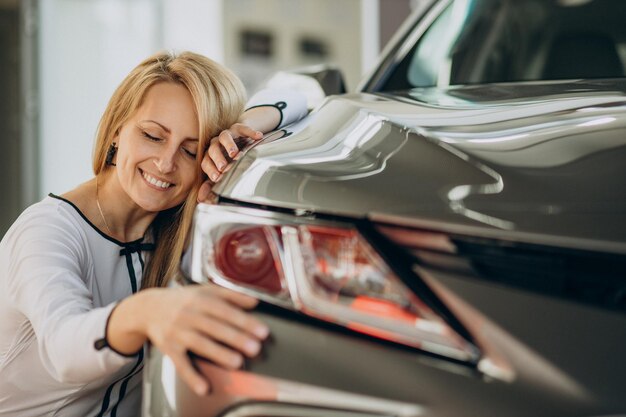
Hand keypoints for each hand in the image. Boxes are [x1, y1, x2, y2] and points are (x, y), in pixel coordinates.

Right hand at [107, 285, 268, 395]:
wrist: (148, 308)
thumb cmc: (183, 300)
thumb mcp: (205, 291)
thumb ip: (230, 295)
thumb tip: (255, 301)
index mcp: (201, 300)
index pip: (226, 311)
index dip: (244, 321)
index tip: (262, 331)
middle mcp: (188, 315)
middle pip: (215, 327)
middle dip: (236, 338)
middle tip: (255, 348)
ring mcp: (177, 332)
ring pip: (200, 344)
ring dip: (219, 354)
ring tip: (237, 363)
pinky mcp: (168, 349)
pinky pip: (180, 364)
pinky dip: (192, 377)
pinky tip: (204, 387)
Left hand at [198, 124, 262, 201]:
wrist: (239, 138)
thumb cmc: (228, 158)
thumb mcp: (220, 170)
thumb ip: (211, 185)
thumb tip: (201, 200)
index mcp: (210, 156)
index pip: (206, 162)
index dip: (210, 169)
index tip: (216, 178)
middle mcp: (216, 144)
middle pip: (213, 149)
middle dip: (217, 158)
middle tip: (222, 167)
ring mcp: (227, 134)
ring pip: (224, 136)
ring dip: (229, 144)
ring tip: (235, 153)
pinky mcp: (239, 128)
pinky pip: (243, 128)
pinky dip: (250, 132)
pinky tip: (258, 137)